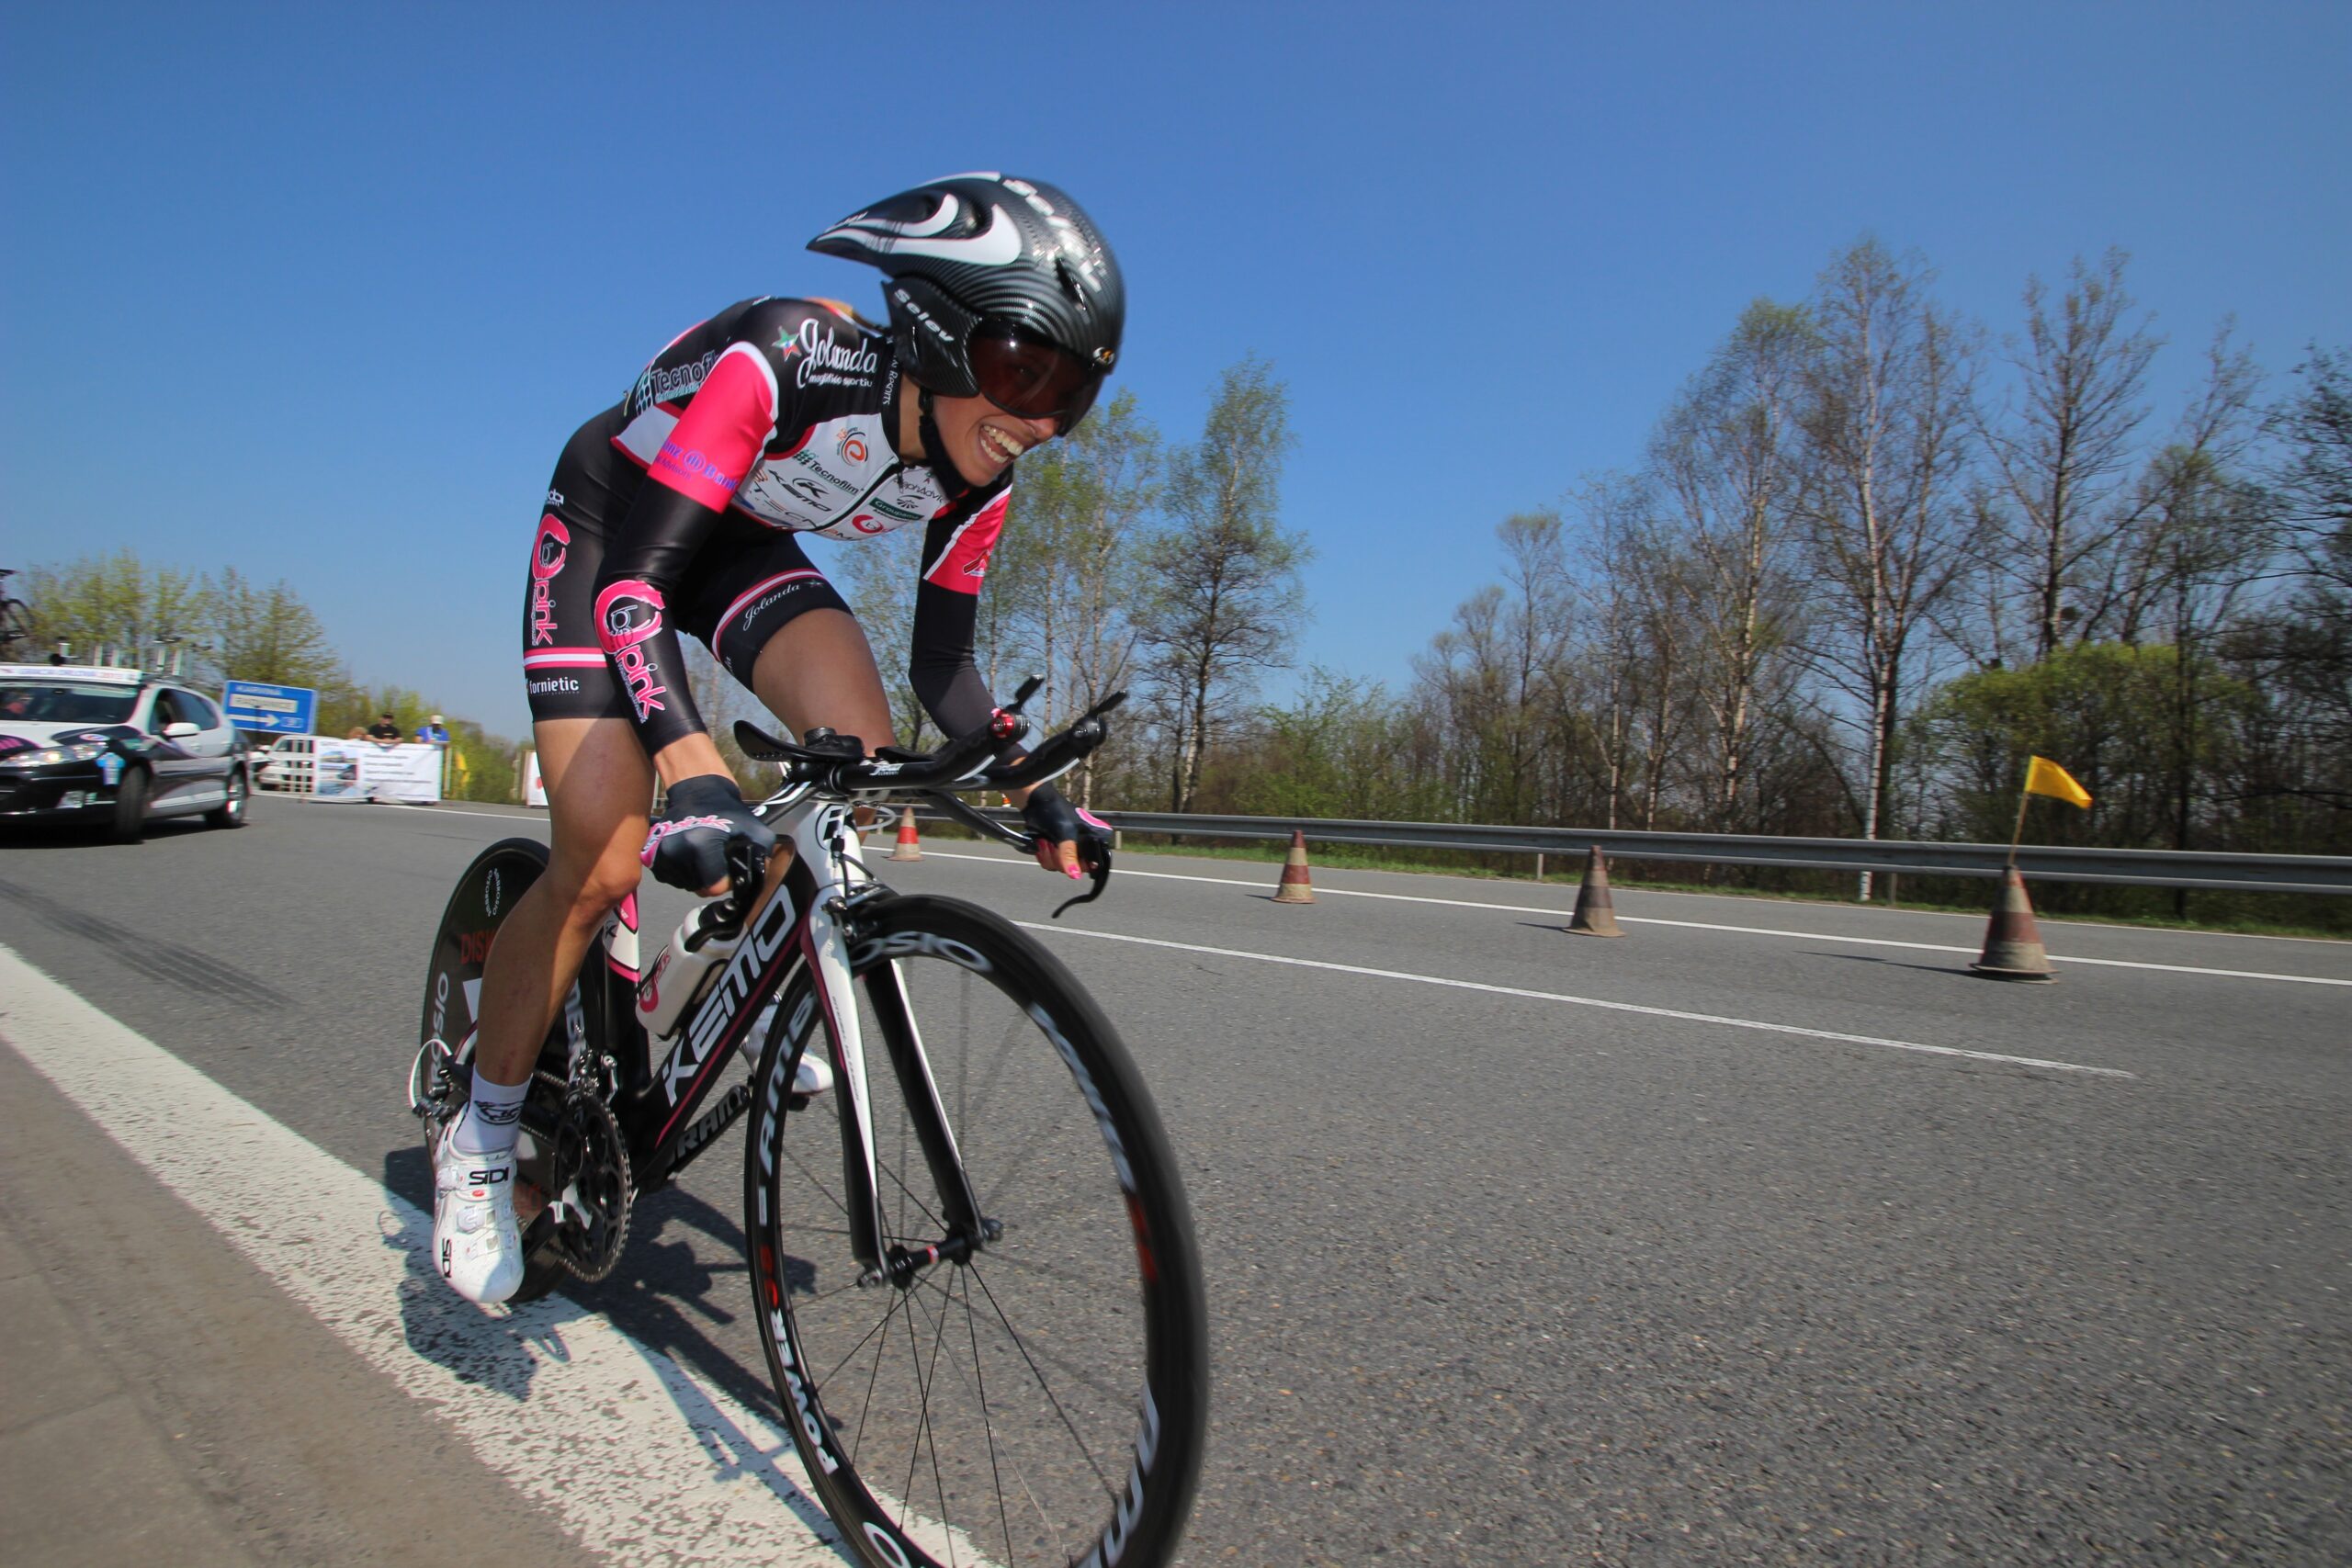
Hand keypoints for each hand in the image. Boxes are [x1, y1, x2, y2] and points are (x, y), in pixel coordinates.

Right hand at [642, 774, 774, 893]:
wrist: (696, 791)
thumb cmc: (725, 810)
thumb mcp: (753, 828)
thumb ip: (762, 854)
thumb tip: (759, 877)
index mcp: (699, 845)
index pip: (713, 887)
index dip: (725, 881)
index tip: (727, 865)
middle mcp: (676, 851)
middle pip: (698, 888)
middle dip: (711, 879)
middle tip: (716, 859)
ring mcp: (660, 854)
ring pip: (684, 885)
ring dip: (696, 876)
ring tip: (703, 856)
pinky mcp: (650, 855)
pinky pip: (670, 878)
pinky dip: (682, 872)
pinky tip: (690, 856)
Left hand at [1019, 783, 1110, 880]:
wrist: (1035, 803)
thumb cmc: (1055, 812)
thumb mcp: (1064, 833)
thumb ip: (1069, 855)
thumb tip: (1075, 875)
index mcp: (1092, 839)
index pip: (1093, 863)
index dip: (1080, 864)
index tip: (1068, 858)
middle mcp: (1082, 846)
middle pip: (1073, 868)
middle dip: (1058, 856)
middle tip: (1052, 842)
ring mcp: (1067, 849)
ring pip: (1059, 867)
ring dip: (1048, 855)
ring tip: (1045, 840)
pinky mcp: (1054, 851)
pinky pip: (1049, 864)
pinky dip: (1042, 855)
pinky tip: (1040, 843)